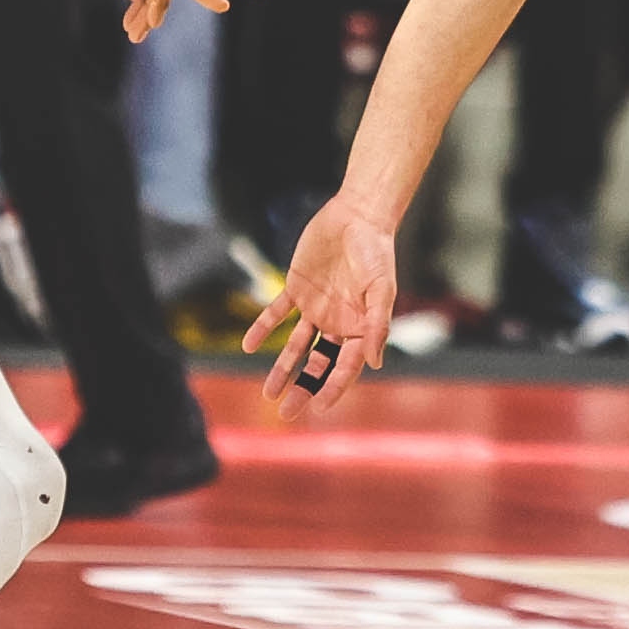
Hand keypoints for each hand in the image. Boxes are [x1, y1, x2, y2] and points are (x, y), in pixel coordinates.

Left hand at [244, 190, 401, 411]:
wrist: (358, 216)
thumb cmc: (376, 253)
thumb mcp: (381, 290)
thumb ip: (377, 325)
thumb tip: (374, 363)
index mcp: (360, 328)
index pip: (345, 367)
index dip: (333, 389)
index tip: (318, 408)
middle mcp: (337, 323)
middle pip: (318, 364)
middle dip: (303, 388)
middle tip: (287, 412)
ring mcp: (315, 307)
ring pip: (295, 345)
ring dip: (282, 368)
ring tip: (268, 393)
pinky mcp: (296, 289)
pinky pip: (276, 313)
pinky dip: (262, 328)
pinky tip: (248, 346)